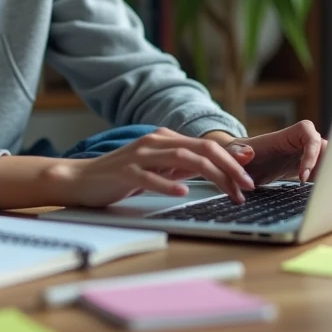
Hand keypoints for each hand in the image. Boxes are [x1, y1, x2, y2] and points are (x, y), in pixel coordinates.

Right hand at [45, 127, 255, 207]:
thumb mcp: (160, 168)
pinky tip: (183, 193)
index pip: (206, 145)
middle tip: (247, 187)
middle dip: (229, 167)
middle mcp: (155, 142)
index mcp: (165, 139)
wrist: (81, 178)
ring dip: (211, 177)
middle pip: (201, 150)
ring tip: (228, 193)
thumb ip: (187, 165)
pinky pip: (149, 177)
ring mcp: (139, 156)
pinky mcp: (125, 173)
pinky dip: (168, 184)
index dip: (231, 159)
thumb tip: (221, 164)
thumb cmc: (123, 175)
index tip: (250, 175)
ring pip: (182, 160)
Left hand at [221, 120, 326, 185]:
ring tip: (321, 193)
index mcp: (283, 137)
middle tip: (320, 187)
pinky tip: (318, 196)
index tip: (302, 175)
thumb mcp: (232, 154)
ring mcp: (302, 154)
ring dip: (327, 174)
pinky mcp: (303, 166)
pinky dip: (323, 181)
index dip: (311, 151)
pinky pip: (322, 170)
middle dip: (326, 165)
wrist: (238, 164)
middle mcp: (296, 143)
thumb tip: (247, 154)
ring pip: (327, 158)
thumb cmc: (235, 156)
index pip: (307, 133)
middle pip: (323, 145)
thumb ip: (236, 153)